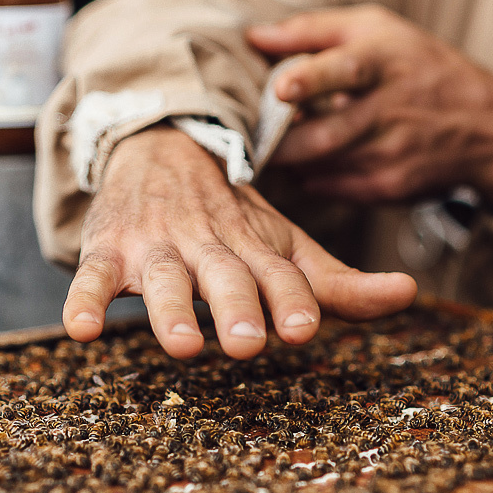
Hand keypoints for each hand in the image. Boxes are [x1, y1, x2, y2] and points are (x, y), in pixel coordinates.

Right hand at [62, 125, 417, 359]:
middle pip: (225, 277)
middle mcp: (210, 246)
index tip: (302, 327)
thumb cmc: (234, 220)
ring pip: (164, 279)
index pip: (279, 275)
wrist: (161, 146)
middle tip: (245, 343)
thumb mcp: (288, 246)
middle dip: (235, 307)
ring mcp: (158, 247)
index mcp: (257, 248)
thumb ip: (341, 284)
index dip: (290, 299)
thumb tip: (410, 293)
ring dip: (171, 311)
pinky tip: (82, 330)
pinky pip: (94, 276)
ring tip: (181, 346)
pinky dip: (85, 300)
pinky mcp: (111, 251)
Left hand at [247, 5, 492, 211]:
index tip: (281, 88)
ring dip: (287, 158)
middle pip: (325, 133)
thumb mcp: (378, 30)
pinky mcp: (388, 187)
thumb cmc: (421, 67)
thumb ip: (313, 30)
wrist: (488, 127)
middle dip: (280, 140)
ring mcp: (390, 154)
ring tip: (265, 145)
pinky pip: (330, 186)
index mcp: (385, 62)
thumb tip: (254, 37)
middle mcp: (389, 111)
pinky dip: (308, 175)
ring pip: (321, 163)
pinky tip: (302, 162)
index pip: (347, 69)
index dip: (312, 78)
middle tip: (246, 135)